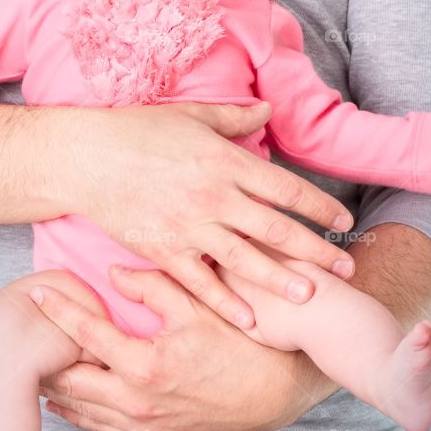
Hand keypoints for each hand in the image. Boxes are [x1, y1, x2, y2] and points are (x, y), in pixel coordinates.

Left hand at [31, 264, 339, 430]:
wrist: (278, 392)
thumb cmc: (241, 345)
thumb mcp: (198, 306)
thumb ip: (151, 287)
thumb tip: (113, 274)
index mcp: (145, 366)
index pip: (85, 334)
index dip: (58, 310)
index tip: (36, 293)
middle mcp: (138, 403)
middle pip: (71, 381)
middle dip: (44, 357)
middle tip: (23, 335)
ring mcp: (146, 428)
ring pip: (82, 411)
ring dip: (56, 389)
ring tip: (34, 367)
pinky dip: (81, 415)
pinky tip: (67, 403)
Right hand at [65, 101, 356, 329]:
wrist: (86, 158)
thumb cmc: (137, 130)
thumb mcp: (191, 115)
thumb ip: (235, 117)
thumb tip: (269, 110)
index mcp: (225, 161)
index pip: (285, 188)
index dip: (319, 206)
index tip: (343, 221)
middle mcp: (214, 197)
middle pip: (275, 229)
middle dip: (315, 250)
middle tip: (345, 269)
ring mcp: (188, 227)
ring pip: (245, 260)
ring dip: (280, 280)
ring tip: (311, 296)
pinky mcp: (163, 250)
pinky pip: (200, 283)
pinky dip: (225, 303)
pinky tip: (250, 320)